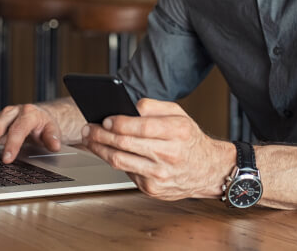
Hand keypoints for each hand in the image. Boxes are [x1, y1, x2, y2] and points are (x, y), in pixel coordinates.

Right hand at [0, 104, 61, 164]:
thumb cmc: (44, 125)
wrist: (38, 116)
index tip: (7, 159)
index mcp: (28, 113)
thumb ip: (52, 137)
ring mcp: (0, 116)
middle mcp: (12, 112)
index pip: (18, 128)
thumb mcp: (52, 130)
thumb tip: (54, 145)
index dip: (12, 144)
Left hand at [81, 98, 234, 200]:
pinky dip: (112, 161)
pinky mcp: (152, 189)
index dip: (118, 122)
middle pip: (125, 144)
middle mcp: (169, 155)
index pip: (141, 126)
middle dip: (101, 135)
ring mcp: (159, 175)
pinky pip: (125, 172)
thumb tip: (129, 106)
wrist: (207, 170)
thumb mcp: (179, 114)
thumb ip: (154, 106)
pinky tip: (105, 152)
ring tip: (91, 139)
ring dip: (100, 149)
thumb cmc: (190, 139)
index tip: (105, 119)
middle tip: (89, 128)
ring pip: (120, 161)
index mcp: (177, 132)